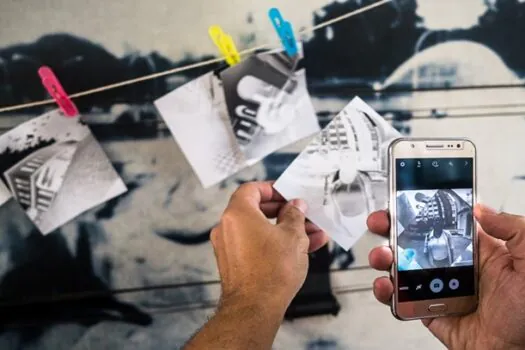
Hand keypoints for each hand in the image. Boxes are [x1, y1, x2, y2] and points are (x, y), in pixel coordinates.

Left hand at [211, 181, 328, 313]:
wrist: (255, 308)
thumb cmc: (271, 271)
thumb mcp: (293, 236)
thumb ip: (295, 215)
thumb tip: (295, 206)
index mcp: (238, 214)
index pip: (252, 189)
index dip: (272, 189)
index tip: (288, 193)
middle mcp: (227, 228)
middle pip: (257, 210)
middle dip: (285, 212)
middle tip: (304, 214)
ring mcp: (229, 247)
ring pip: (260, 230)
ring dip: (286, 230)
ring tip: (312, 235)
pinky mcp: (234, 264)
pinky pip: (256, 245)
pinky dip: (275, 244)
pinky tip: (300, 250)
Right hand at [367, 205, 524, 348]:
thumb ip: (513, 230)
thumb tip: (481, 209)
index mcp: (478, 251)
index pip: (443, 223)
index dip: (421, 212)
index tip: (402, 203)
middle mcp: (455, 268)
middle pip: (415, 242)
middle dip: (393, 230)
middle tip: (381, 224)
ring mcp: (440, 290)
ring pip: (403, 269)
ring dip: (386, 258)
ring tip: (383, 256)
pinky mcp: (431, 313)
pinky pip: (403, 301)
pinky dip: (388, 294)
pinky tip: (388, 287)